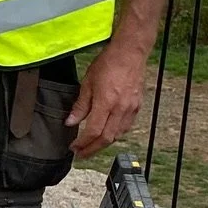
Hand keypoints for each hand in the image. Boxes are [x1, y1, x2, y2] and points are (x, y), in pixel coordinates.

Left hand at [68, 39, 145, 158]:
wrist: (130, 52)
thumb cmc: (108, 63)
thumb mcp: (87, 83)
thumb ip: (80, 106)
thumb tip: (70, 122)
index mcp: (106, 102)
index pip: (93, 132)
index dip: (82, 143)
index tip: (74, 148)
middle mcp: (120, 108)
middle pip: (106, 139)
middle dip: (92, 150)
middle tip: (81, 154)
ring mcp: (130, 108)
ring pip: (117, 135)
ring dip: (103, 144)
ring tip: (91, 146)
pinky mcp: (137, 106)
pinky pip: (126, 127)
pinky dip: (115, 134)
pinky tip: (107, 134)